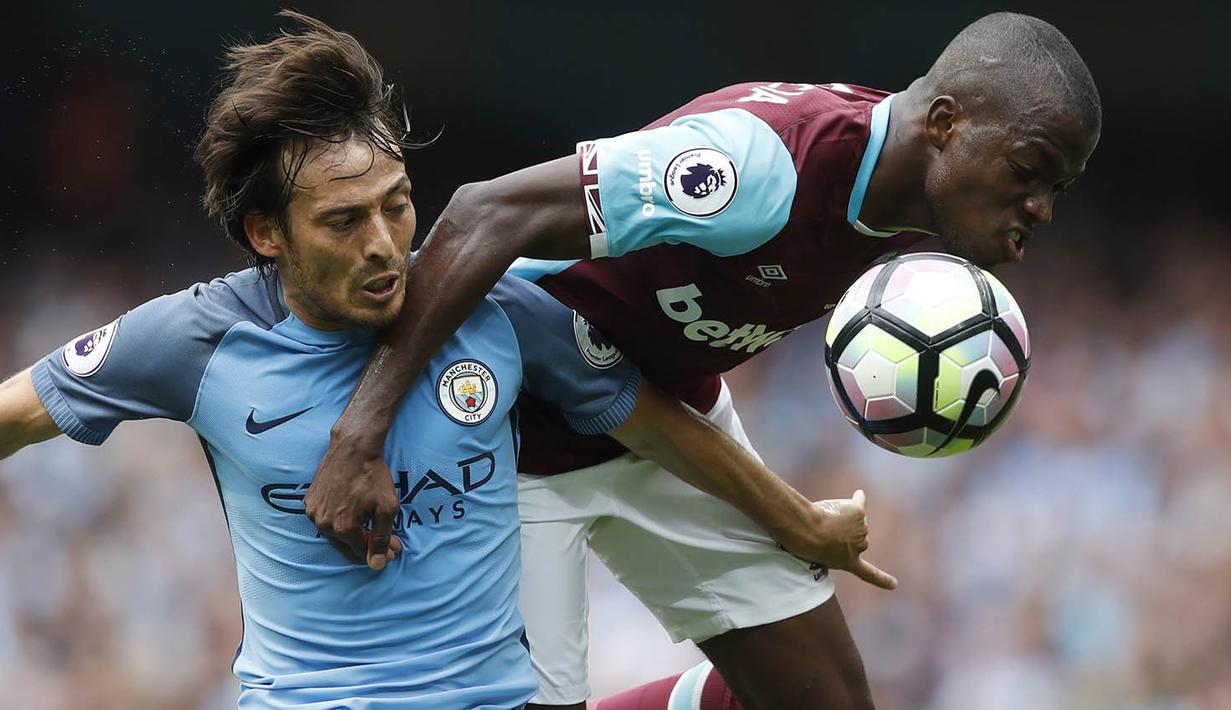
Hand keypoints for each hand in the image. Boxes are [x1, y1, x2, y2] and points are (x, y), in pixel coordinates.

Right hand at [305, 431, 402, 569]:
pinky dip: (339, 522)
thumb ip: (382, 538)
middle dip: (367, 547)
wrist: (353, 448)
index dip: (381, 553)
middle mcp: (323, 524)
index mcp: (343, 528)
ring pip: (335, 535)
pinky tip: (353, 514)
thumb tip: (378, 564)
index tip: (395, 549)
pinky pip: (325, 520)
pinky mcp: (309, 501)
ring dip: (352, 536)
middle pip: (347, 548)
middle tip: (387, 544)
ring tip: (370, 528)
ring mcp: (314, 513)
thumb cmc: (373, 475)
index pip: (363, 552)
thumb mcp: (387, 508)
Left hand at [780, 489, 896, 590]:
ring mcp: (861, 529)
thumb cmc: (803, 543)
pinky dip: (858, 498)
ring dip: (841, 515)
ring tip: (823, 517)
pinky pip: (859, 501)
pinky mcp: (858, 513)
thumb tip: (829, 532)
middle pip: (855, 535)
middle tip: (824, 529)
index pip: (867, 574)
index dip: (881, 580)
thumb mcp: (815, 550)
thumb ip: (826, 545)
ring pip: (854, 518)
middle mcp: (860, 547)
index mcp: (847, 562)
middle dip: (844, 531)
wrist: (806, 532)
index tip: (894, 585)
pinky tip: (858, 494)